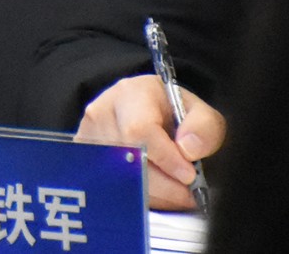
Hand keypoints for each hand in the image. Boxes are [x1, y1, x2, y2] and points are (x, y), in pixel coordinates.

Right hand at [74, 74, 225, 209]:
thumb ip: (204, 128)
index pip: (139, 130)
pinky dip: (139, 196)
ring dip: (154, 193)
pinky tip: (155, 189)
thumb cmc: (171, 113)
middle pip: (128, 159)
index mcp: (131, 93)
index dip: (165, 158)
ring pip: (119, 178)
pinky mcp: (84, 155)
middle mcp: (102, 111)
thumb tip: (187, 150)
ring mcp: (87, 134)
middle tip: (187, 193)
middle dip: (164, 184)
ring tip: (174, 190)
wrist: (144, 113)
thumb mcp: (199, 112)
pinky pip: (110, 185)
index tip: (188, 176)